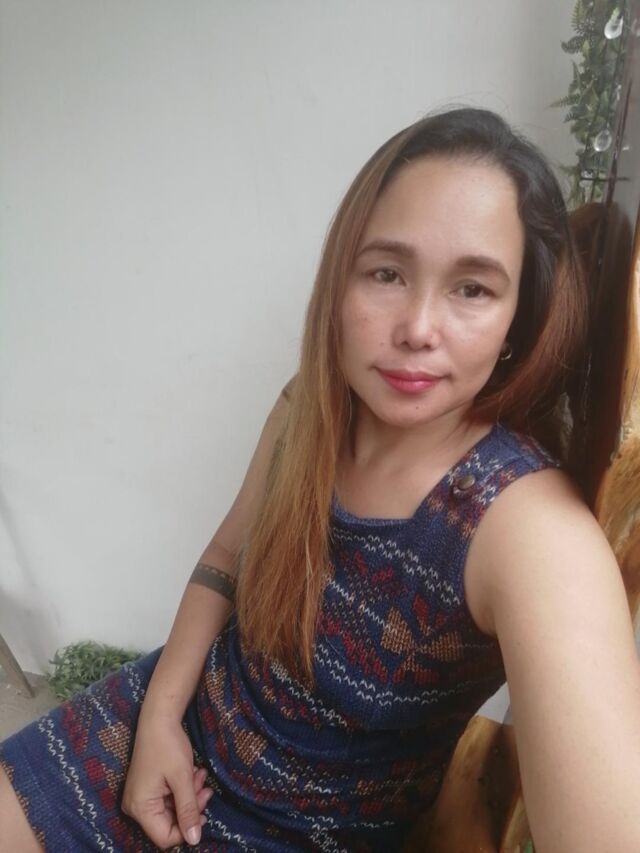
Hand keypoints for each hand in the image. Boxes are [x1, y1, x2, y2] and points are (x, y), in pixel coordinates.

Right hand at [121, 714, 213, 848]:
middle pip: (169, 823)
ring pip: (171, 810)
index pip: (165, 837)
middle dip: (190, 807)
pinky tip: (192, 773)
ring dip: (189, 796)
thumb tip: (194, 840)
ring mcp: (140, 797)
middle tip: (205, 787)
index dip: (187, 829)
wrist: (158, 718)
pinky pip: (167, 799)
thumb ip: (188, 810)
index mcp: (140, 807)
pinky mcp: (146, 788)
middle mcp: (135, 807)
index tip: (204, 812)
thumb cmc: (168, 745)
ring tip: (199, 775)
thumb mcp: (182, 778)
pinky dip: (182, 789)